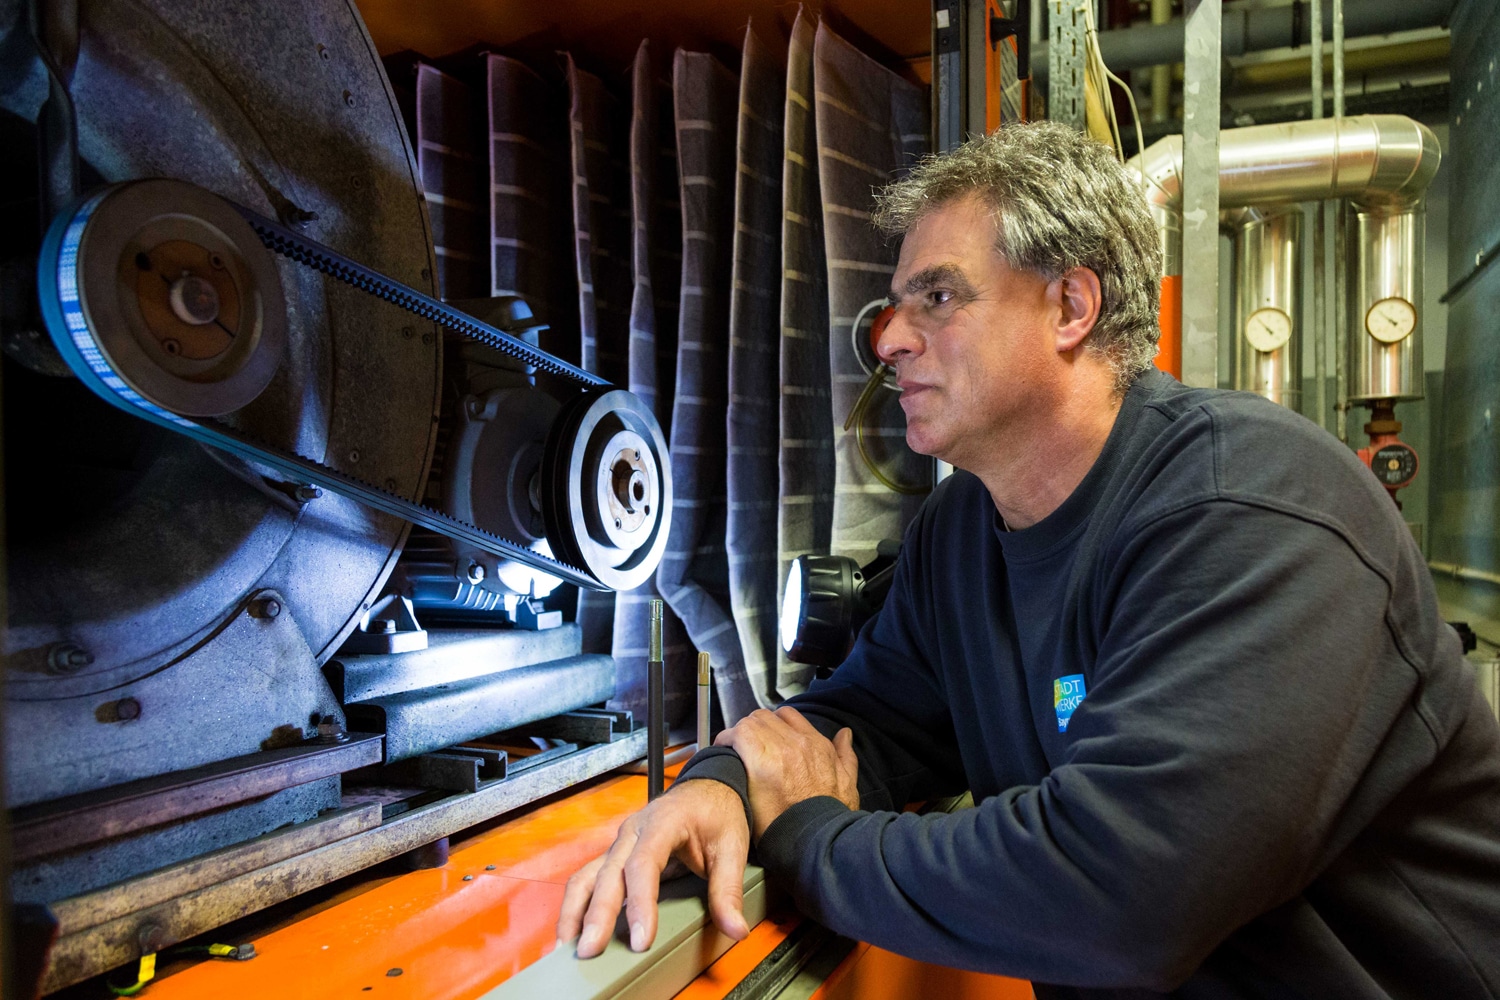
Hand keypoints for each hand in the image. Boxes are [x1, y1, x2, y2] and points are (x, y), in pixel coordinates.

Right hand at [558, 778, 749, 957]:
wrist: (707, 789)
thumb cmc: (717, 812)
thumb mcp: (732, 847)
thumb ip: (729, 890)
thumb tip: (735, 929)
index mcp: (662, 822)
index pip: (644, 864)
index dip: (640, 903)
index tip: (642, 938)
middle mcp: (633, 831)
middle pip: (608, 873)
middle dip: (597, 914)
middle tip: (591, 949)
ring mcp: (619, 842)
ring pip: (587, 875)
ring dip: (575, 910)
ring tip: (569, 945)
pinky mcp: (615, 855)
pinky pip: (587, 879)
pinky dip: (576, 905)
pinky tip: (571, 931)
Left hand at [717, 707, 858, 838]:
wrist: (818, 836)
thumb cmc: (831, 817)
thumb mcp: (848, 785)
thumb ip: (846, 757)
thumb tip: (844, 734)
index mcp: (818, 745)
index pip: (789, 717)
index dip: (773, 726)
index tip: (765, 739)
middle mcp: (799, 740)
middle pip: (766, 717)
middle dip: (754, 727)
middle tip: (744, 745)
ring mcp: (779, 747)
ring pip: (751, 722)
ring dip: (739, 733)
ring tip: (731, 749)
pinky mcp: (759, 757)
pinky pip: (737, 735)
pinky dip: (726, 740)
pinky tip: (722, 751)